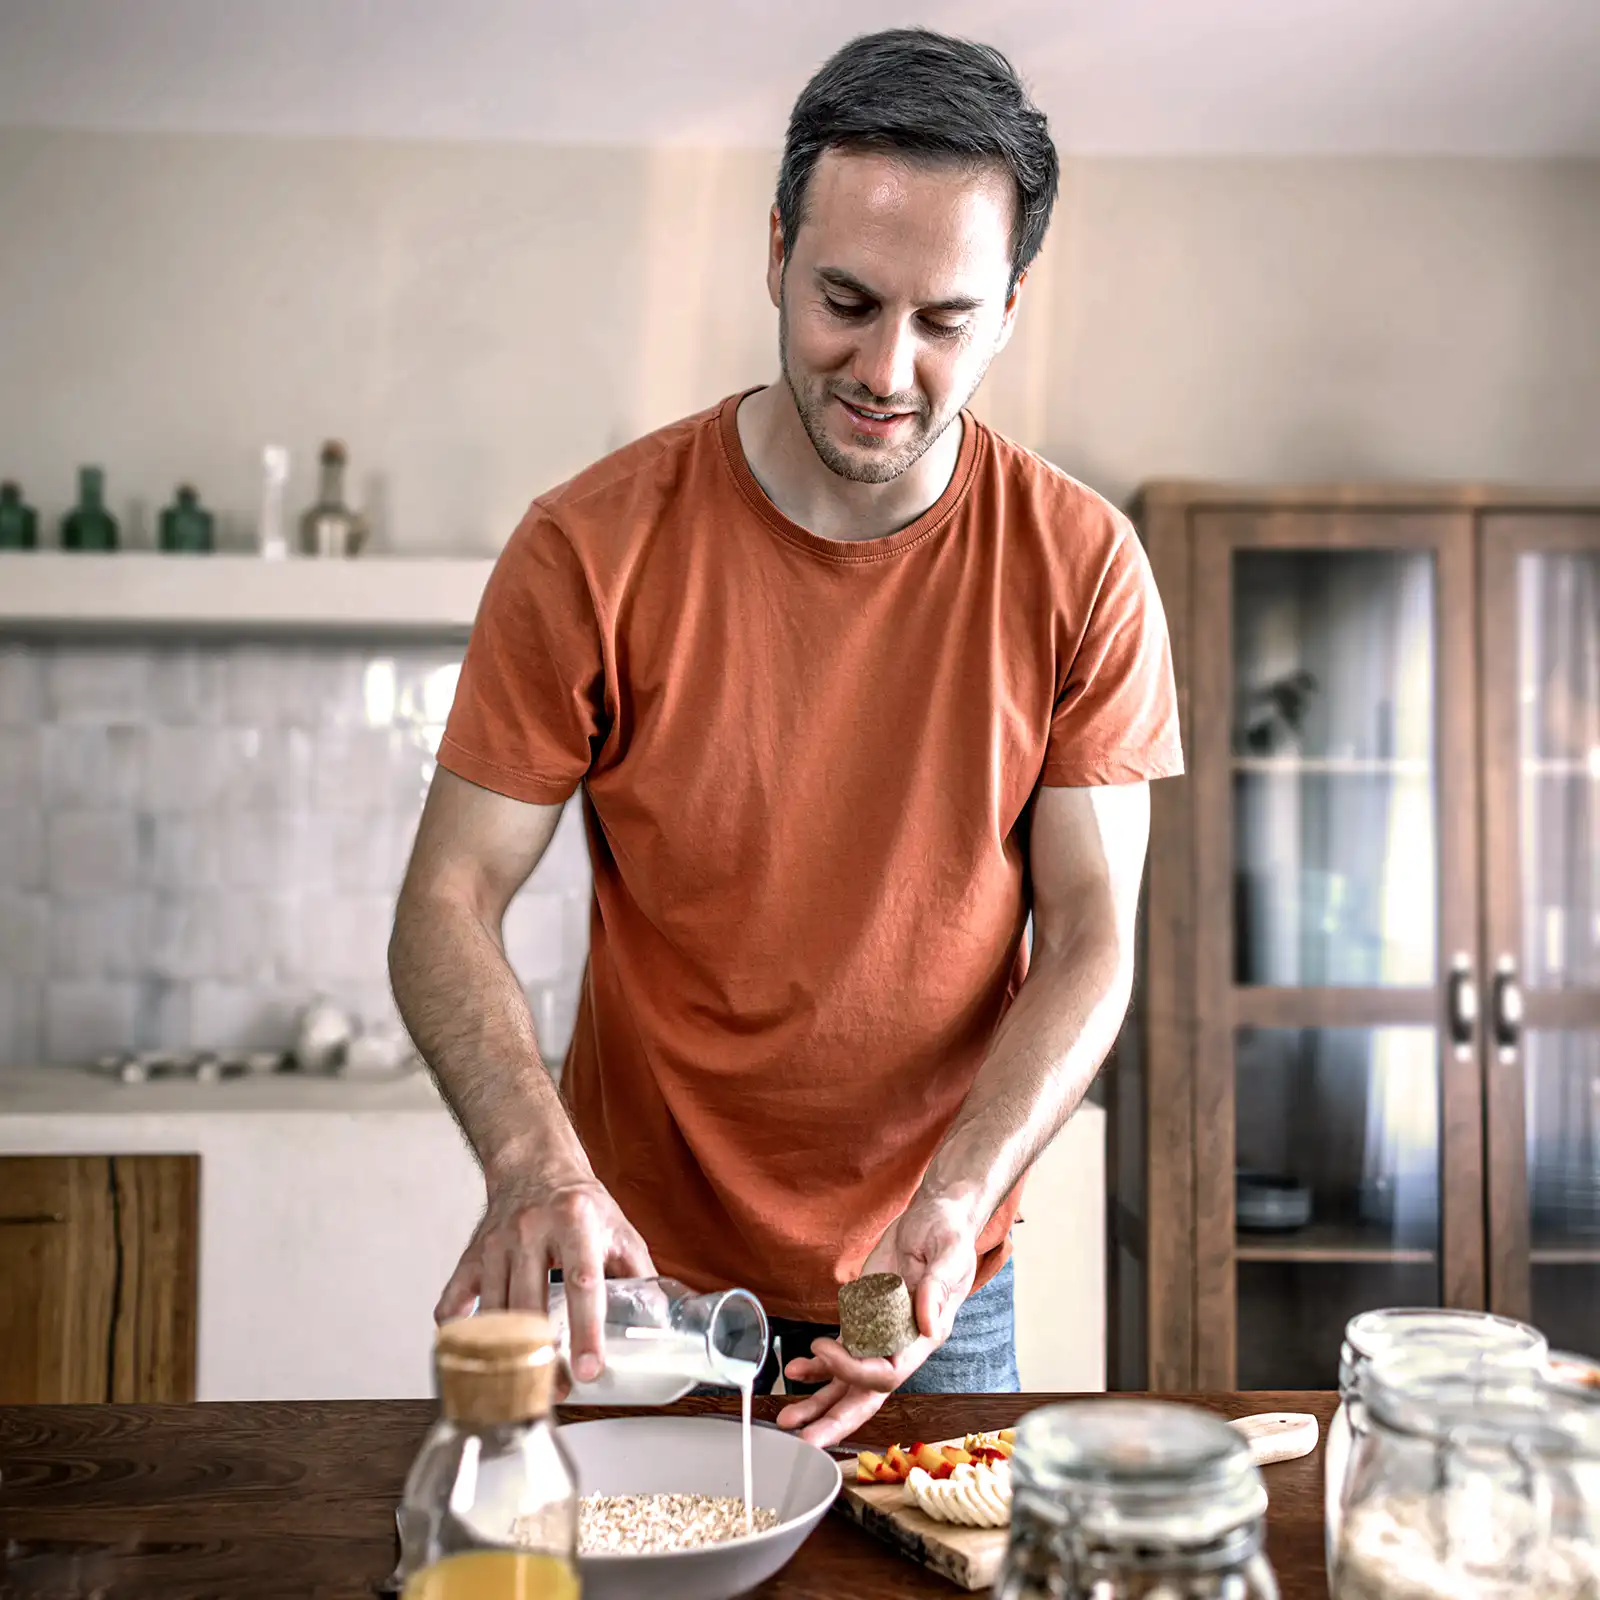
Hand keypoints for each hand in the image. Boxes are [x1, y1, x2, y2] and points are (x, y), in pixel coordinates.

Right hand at [435, 1169, 654, 1384]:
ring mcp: (496, 1244)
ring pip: (494, 1310)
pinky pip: (454, 1300)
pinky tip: (471, 1355)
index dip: (586, 1330)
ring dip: (507, 1354)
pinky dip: (458, 1332)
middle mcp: (531, 1230)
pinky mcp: (472, 1256)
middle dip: (544, 1354)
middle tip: (559, 1390)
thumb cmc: (580, 1204)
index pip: (582, 1282)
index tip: (590, 1369)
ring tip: (526, 1385)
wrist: (535, 1166)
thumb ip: (640, 1274)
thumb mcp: (619, 1228)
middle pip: (531, 1304)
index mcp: (575, 1222)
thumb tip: (661, 1320)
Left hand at [776, 1194, 979, 1448]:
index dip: (854, 1371)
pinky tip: (795, 1370)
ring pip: (847, 1381)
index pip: (887, 1375)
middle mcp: (900, 1345)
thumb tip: (926, 1324)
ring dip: (818, 1401)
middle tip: (806, 1440)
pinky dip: (817, 1365)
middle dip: (836, 1420)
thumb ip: (936, 1289)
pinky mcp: (865, 1319)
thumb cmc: (948, 1237)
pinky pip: (840, 1352)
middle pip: (866, 1395)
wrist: (936, 1217)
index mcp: (923, 1338)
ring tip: (788, 1419)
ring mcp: (880, 1335)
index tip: (825, 1348)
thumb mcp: (949, 1256)